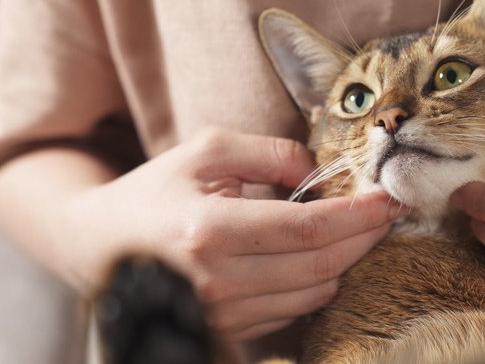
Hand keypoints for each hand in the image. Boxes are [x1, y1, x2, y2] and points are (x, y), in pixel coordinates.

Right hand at [73, 128, 403, 341]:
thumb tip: (321, 170)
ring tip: (346, 230)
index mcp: (211, 230)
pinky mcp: (223, 333)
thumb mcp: (205, 151)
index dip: (360, 214)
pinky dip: (314, 283)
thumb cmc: (154, 192)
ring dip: (341, 261)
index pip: (310, 228)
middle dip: (364, 237)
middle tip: (384, 212)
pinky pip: (292, 312)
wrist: (94, 247)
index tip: (391, 199)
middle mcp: (217, 282)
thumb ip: (269, 152)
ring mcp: (220, 315)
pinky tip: (313, 256)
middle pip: (322, 265)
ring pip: (314, 294)